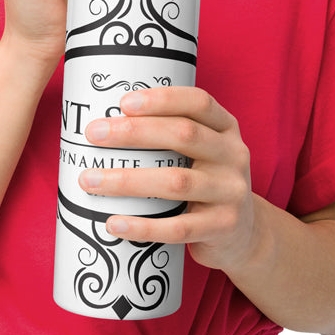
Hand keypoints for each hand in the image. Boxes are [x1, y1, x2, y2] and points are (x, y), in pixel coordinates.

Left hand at [78, 87, 258, 273]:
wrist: (245, 235)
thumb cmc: (206, 183)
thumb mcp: (202, 152)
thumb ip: (171, 137)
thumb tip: (104, 125)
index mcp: (226, 128)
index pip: (199, 102)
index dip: (162, 99)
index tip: (123, 102)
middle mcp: (234, 155)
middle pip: (184, 135)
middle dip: (134, 132)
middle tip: (94, 134)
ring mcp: (231, 192)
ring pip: (176, 182)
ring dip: (127, 180)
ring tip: (89, 180)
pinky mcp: (222, 227)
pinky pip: (177, 228)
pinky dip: (142, 226)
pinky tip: (113, 222)